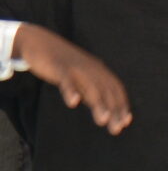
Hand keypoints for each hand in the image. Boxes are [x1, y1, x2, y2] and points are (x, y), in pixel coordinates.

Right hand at [12, 25, 131, 133]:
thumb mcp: (82, 78)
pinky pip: (66, 79)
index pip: (115, 89)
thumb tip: (108, 114)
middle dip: (114, 110)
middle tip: (117, 129)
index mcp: (99, 71)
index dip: (122, 105)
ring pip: (90, 87)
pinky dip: (71, 90)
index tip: (125, 122)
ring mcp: (76, 67)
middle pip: (106, 91)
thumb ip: (93, 93)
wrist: (39, 42)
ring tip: (103, 120)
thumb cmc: (64, 65)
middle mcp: (91, 68)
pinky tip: (73, 102)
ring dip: (98, 104)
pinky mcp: (58, 67)